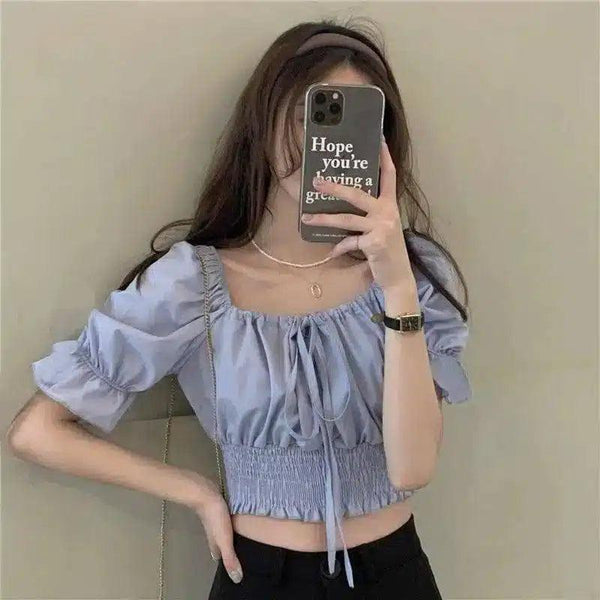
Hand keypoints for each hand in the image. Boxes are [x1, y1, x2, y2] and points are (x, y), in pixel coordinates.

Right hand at [191, 479, 243, 583]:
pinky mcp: (219, 509)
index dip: (228, 563)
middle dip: (230, 549)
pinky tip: (239, 520)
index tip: (238, 566)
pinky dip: (232, 523)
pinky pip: (226, 520)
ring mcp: (215, 521)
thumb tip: (237, 579)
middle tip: (243, 551)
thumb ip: (230, 558)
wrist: (206, 493)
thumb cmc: (215, 518)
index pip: (220, 557)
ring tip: (243, 537)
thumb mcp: (225, 540)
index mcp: (215, 544)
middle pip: (221, 545)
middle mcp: (213, 534)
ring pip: (223, 532)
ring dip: (231, 535)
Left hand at [300, 137, 415, 291]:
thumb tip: (343, 204)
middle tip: (316, 182)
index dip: (384, 156)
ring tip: (306, 218)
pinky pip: (349, 242)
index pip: (389, 174)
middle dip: (334, 188)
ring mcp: (382, 227)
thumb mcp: (382, 227)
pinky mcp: (375, 242)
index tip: (378, 138)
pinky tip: (331, 253)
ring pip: (347, 219)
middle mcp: (388, 212)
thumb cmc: (386, 250)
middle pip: (357, 194)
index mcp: (390, 204)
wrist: (398, 276)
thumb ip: (369, 214)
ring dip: (324, 219)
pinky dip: (339, 248)